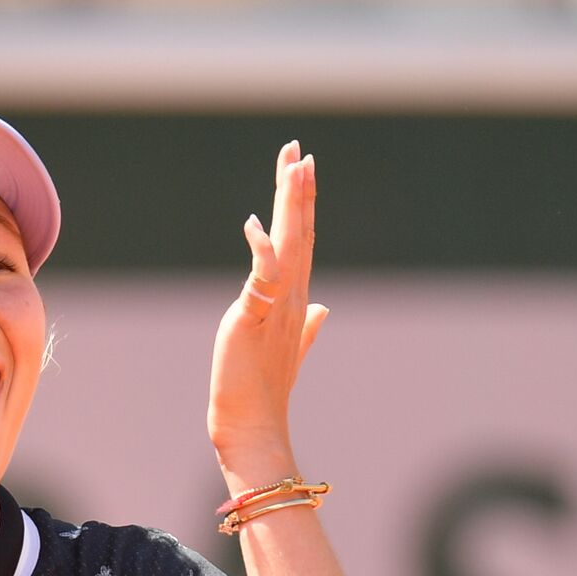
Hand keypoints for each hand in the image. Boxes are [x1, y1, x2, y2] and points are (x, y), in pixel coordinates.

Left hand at [208, 142, 328, 485]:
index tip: (302, 168)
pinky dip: (261, 251)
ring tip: (293, 167)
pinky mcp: (254, 318)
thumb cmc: (264, 389)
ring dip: (291, 206)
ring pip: (287, 245)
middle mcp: (292, 296)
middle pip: (298, 233)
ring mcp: (276, 306)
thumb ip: (307, 327)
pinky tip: (254, 224)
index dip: (302, 204)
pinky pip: (260, 279)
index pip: (301, 241)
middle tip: (300, 151)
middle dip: (298, 191)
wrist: (253, 423)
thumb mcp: (288, 348)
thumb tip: (323, 309)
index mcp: (296, 298)